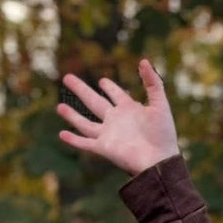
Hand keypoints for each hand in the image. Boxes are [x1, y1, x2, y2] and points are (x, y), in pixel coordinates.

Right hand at [56, 58, 179, 176]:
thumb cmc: (163, 135)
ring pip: (85, 123)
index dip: (109, 87)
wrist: (160, 162)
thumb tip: (144, 61)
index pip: (116, 94)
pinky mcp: (104, 148)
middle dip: (81, 90)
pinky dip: (74, 140)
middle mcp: (116, 120)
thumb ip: (153, 82)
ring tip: (58, 107)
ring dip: (72, 115)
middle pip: (94, 102)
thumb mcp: (160, 104)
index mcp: (129, 109)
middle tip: (67, 77)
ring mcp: (109, 134)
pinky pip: (85, 143)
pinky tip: (61, 134)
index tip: (102, 81)